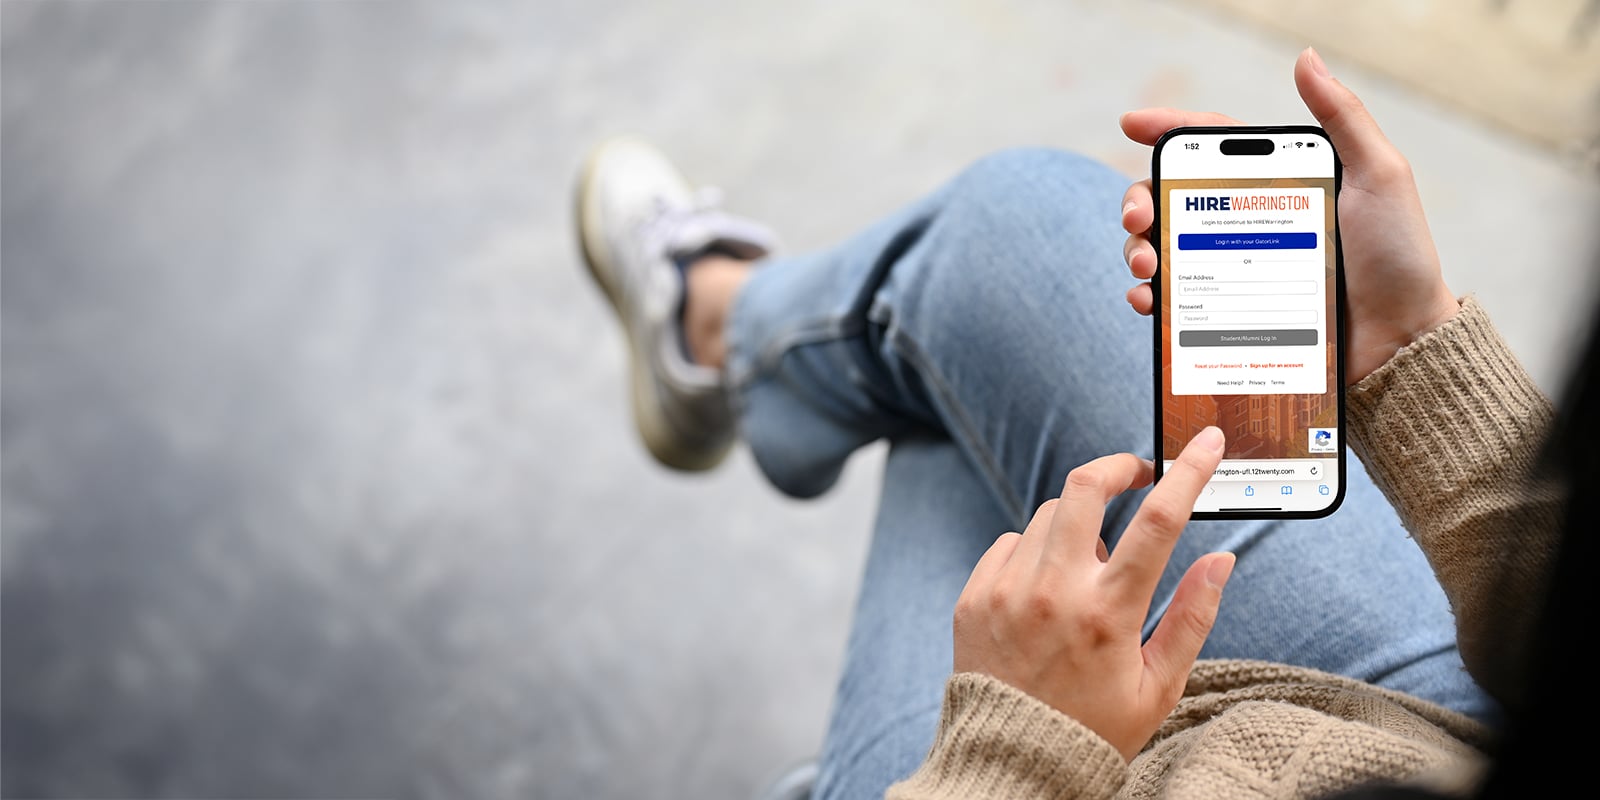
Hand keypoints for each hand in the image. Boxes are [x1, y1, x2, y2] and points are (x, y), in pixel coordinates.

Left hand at [951, 427, 1236, 761]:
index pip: (1158, 521)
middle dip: (1117, 467)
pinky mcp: (973, 596)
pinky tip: (1045, 589)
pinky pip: (1008, 543)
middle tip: (1136, 474)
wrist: (1010, 762)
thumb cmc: (1093, 728)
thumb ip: (1192, 616)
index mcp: (1108, 613)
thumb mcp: (1159, 686)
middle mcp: (1053, 592)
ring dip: (1076, 525)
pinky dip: (1033, 552)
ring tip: (1089, 569)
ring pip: (1048, 516)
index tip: (1205, 443)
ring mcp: (1006, 590)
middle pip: (1085, 487)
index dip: (1187, 472)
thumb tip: (1222, 558)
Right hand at [1117, 48, 1459, 384]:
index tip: (1132, 125)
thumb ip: (1343, 118)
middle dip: (1138, 200)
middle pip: (1174, 198)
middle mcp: (1250, 221)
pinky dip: (1152, 297)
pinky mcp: (1230, 314)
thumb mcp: (1378, 176)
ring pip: (1165, 248)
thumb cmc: (1398, 257)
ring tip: (1145, 263)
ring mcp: (1237, 268)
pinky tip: (1150, 301)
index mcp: (1279, 183)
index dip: (1169, 130)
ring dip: (1139, 250)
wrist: (1401, 342)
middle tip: (1135, 217)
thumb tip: (1305, 59)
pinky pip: (1176, 302)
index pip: (1214, 146)